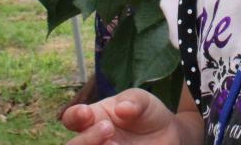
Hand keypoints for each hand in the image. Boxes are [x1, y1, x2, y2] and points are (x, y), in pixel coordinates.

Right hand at [60, 89, 179, 144]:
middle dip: (86, 138)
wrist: (168, 134)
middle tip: (108, 128)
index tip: (86, 112)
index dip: (74, 116)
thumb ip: (134, 101)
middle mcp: (94, 139)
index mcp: (93, 117)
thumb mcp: (144, 100)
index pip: (72, 118)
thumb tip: (121, 109)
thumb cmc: (147, 113)